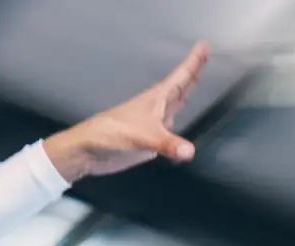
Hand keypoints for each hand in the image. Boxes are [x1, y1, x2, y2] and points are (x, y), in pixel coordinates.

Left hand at [46, 42, 209, 181]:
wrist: (89, 151)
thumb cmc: (113, 134)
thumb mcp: (143, 137)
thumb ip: (167, 144)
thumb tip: (189, 152)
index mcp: (157, 99)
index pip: (181, 77)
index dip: (193, 62)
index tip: (204, 45)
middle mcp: (157, 108)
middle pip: (180, 87)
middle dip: (193, 73)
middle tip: (204, 56)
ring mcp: (153, 124)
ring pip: (175, 106)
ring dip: (186, 94)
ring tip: (196, 82)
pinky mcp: (148, 141)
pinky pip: (169, 131)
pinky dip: (178, 127)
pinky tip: (181, 129)